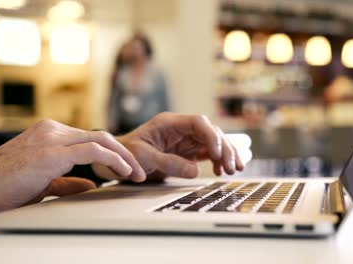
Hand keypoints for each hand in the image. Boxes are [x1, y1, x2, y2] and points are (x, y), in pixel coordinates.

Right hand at [0, 120, 144, 215]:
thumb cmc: (4, 185)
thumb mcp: (44, 181)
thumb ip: (68, 181)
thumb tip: (90, 184)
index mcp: (51, 134)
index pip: (92, 138)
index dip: (115, 153)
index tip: (129, 168)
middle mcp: (53, 131)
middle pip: (102, 136)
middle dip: (126, 153)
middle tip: (141, 171)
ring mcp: (51, 139)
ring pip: (101, 140)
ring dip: (124, 157)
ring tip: (137, 174)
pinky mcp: (50, 153)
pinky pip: (92, 151)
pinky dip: (113, 160)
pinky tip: (123, 172)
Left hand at [93, 112, 243, 180]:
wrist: (117, 159)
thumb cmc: (126, 153)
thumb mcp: (143, 157)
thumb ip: (168, 163)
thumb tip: (195, 171)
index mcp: (169, 123)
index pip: (198, 122)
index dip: (211, 135)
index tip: (217, 152)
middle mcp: (181, 128)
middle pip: (210, 132)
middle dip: (224, 148)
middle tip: (232, 166)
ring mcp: (185, 139)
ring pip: (213, 142)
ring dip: (226, 154)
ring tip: (234, 169)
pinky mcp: (187, 151)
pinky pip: (208, 153)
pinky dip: (217, 161)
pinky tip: (221, 171)